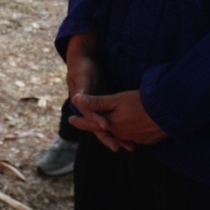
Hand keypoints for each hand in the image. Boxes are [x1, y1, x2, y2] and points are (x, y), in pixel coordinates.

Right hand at [63, 33, 122, 150]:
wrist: (81, 62)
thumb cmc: (82, 68)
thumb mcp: (82, 76)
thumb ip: (82, 89)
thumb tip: (77, 99)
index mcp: (81, 104)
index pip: (89, 116)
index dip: (97, 121)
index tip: (106, 126)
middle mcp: (88, 110)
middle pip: (97, 127)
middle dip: (108, 137)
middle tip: (118, 147)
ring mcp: (96, 110)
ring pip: (106, 127)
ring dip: (116, 136)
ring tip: (129, 147)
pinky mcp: (105, 108)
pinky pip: (112, 122)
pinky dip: (120, 130)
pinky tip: (131, 136)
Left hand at [72, 90, 167, 148]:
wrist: (169, 113)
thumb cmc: (140, 103)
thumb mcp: (116, 100)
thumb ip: (96, 102)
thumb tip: (75, 101)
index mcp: (112, 125)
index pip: (91, 124)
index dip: (80, 121)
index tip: (70, 119)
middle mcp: (121, 135)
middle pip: (105, 132)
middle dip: (96, 128)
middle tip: (86, 124)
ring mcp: (135, 139)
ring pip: (120, 137)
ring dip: (113, 134)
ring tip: (108, 131)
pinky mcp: (147, 140)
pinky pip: (133, 138)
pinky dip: (127, 135)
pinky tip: (129, 133)